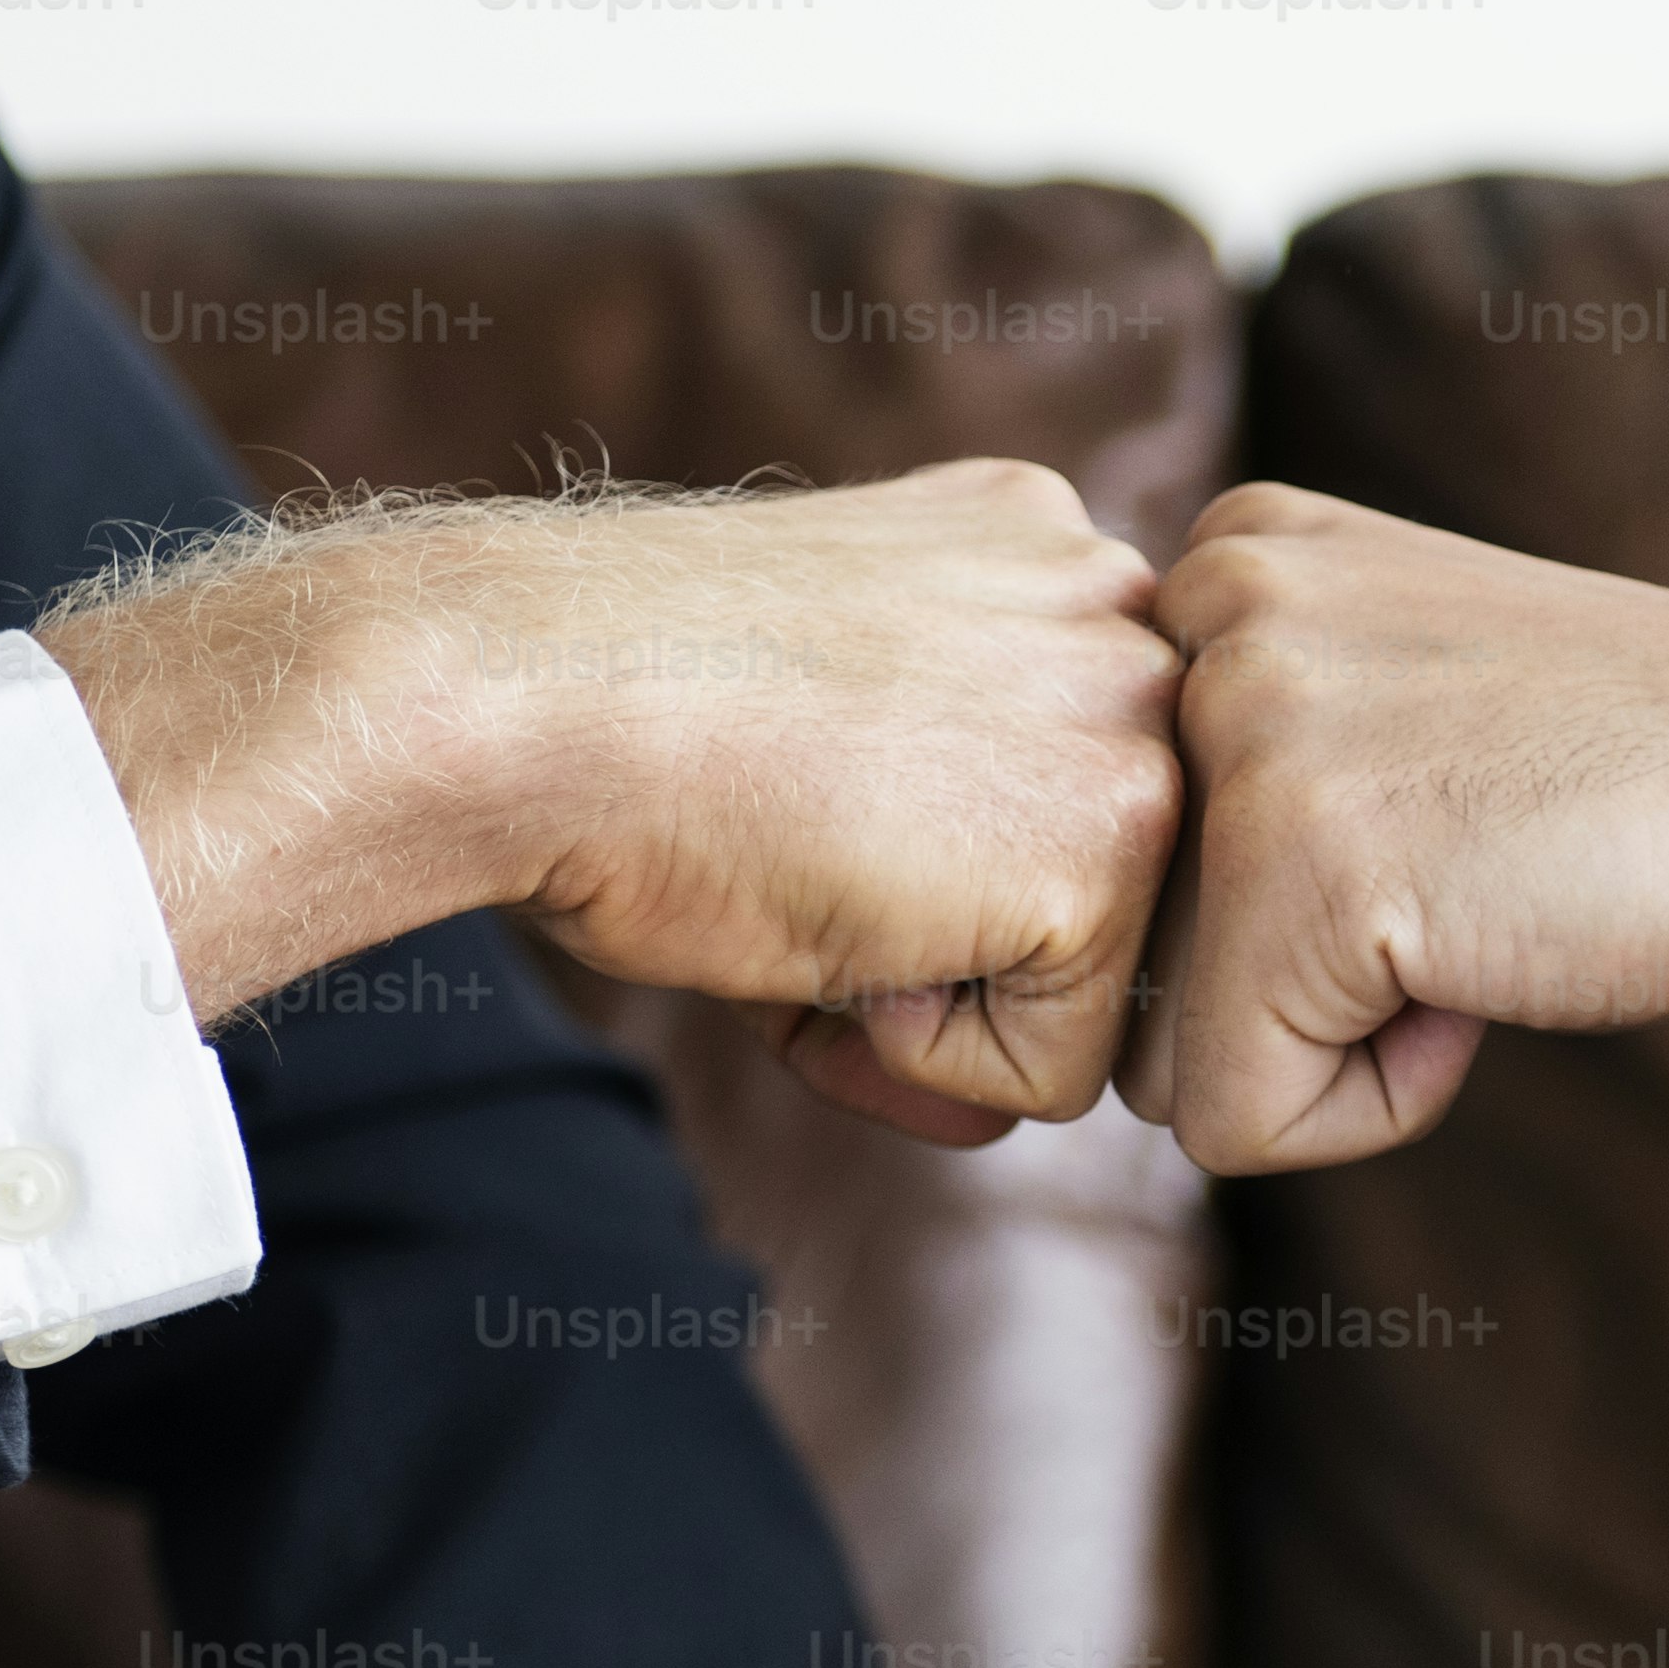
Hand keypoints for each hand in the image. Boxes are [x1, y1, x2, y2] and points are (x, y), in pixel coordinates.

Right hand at [42, 462, 1181, 1139]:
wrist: (532, 696)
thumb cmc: (621, 725)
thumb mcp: (822, 761)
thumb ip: (943, 877)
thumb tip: (1005, 1110)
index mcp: (1044, 557)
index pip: (1061, 800)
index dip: (935, 877)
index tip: (804, 817)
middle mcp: (1121, 610)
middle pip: (1094, 897)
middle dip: (951, 952)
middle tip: (793, 863)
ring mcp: (1137, 714)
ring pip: (1084, 989)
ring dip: (934, 997)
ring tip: (809, 885)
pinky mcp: (1114, 835)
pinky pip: (1053, 1072)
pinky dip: (919, 1056)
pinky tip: (825, 925)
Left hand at [1131, 484, 1668, 1172]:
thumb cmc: (1663, 780)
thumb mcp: (1414, 693)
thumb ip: (1263, 744)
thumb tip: (1107, 939)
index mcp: (1233, 551)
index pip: (1131, 846)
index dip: (1285, 910)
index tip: (1456, 830)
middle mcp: (1209, 607)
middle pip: (1124, 951)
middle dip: (1288, 984)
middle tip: (1482, 879)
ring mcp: (1247, 726)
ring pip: (1164, 1048)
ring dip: (1334, 1043)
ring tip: (1493, 913)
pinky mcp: (1296, 865)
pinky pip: (1237, 1119)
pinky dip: (1380, 1104)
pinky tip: (1506, 966)